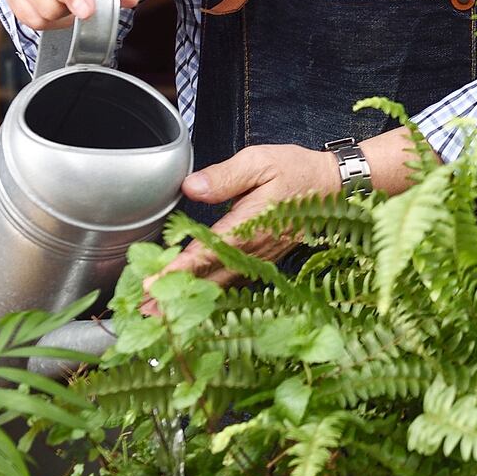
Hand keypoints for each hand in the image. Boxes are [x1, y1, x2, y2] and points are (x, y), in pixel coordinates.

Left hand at [140, 128, 434, 305]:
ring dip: (189, 301)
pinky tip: (195, 301)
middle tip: (142, 313)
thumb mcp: (261, 161)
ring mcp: (260, 259)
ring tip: (160, 314)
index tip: (149, 284)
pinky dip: (211, 295)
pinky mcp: (264, 261)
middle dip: (174, 297)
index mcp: (248, 226)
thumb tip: (191, 188)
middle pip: (207, 279)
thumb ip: (225, 176)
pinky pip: (234, 283)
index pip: (204, 254)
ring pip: (220, 286)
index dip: (175, 271)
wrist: (334, 188)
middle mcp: (253, 250)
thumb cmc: (297, 170)